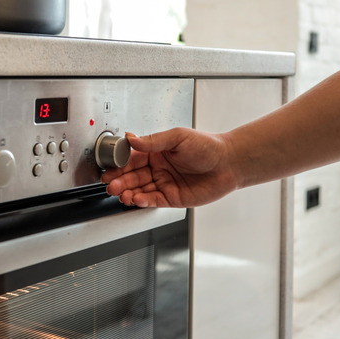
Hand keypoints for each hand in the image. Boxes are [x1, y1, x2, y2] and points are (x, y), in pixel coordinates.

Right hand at [101, 128, 238, 207]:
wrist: (229, 163)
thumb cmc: (208, 146)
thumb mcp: (177, 137)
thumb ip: (153, 140)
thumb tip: (131, 138)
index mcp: (157, 152)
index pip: (132, 158)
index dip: (119, 164)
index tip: (109, 168)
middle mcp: (158, 168)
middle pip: (132, 176)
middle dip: (120, 181)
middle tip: (110, 184)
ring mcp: (164, 184)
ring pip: (139, 189)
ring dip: (128, 192)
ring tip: (120, 193)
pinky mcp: (172, 198)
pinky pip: (152, 201)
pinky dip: (142, 201)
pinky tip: (135, 199)